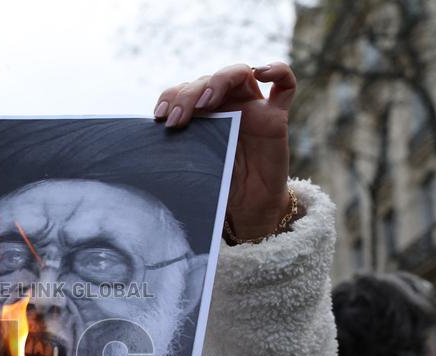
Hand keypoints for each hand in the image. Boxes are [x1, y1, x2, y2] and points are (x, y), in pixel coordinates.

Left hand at [154, 62, 296, 240]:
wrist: (248, 205)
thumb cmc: (219, 183)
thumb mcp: (193, 164)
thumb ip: (180, 147)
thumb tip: (150, 140)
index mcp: (203, 112)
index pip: (184, 90)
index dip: (171, 97)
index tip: (159, 117)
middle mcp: (226, 104)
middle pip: (207, 80)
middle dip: (188, 95)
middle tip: (177, 120)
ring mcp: (252, 107)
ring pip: (238, 73)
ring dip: (219, 81)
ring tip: (205, 103)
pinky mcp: (276, 117)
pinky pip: (285, 85)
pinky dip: (277, 70)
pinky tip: (261, 72)